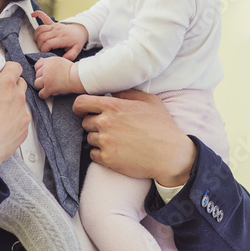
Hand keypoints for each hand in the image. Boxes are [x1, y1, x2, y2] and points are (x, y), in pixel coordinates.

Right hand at [0, 31, 29, 171]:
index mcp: (8, 83)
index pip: (14, 67)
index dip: (3, 70)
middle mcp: (20, 98)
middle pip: (19, 84)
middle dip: (8, 86)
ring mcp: (23, 116)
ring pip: (20, 102)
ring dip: (10, 103)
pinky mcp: (23, 132)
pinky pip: (20, 120)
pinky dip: (12, 120)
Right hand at [31, 11, 87, 59]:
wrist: (80, 31)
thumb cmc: (76, 41)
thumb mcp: (76, 50)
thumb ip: (70, 56)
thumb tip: (63, 58)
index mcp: (62, 38)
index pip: (48, 43)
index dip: (44, 49)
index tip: (44, 53)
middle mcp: (57, 31)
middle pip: (42, 37)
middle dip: (39, 44)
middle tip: (42, 48)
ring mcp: (54, 26)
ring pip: (40, 29)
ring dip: (36, 36)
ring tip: (38, 41)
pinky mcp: (53, 23)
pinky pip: (44, 17)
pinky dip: (38, 14)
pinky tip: (33, 14)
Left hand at [34, 55, 83, 98]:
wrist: (77, 77)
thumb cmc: (70, 70)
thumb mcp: (58, 60)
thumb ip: (48, 61)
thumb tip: (39, 60)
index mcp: (48, 62)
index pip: (36, 66)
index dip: (40, 71)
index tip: (44, 74)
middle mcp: (46, 69)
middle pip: (36, 75)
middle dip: (42, 78)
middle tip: (49, 80)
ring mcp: (46, 79)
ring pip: (36, 84)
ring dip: (42, 86)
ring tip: (49, 86)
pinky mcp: (49, 88)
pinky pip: (41, 94)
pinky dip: (44, 94)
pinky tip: (48, 93)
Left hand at [73, 90, 196, 187]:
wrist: (170, 155)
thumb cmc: (162, 127)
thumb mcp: (150, 101)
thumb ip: (128, 93)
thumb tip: (114, 91)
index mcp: (113, 107)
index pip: (81, 103)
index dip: (80, 107)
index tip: (83, 111)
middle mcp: (106, 123)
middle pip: (85, 122)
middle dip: (94, 124)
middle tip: (109, 128)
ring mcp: (105, 142)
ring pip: (89, 139)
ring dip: (98, 139)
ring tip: (117, 141)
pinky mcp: (107, 159)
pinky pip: (93, 154)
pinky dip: (100, 153)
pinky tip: (116, 152)